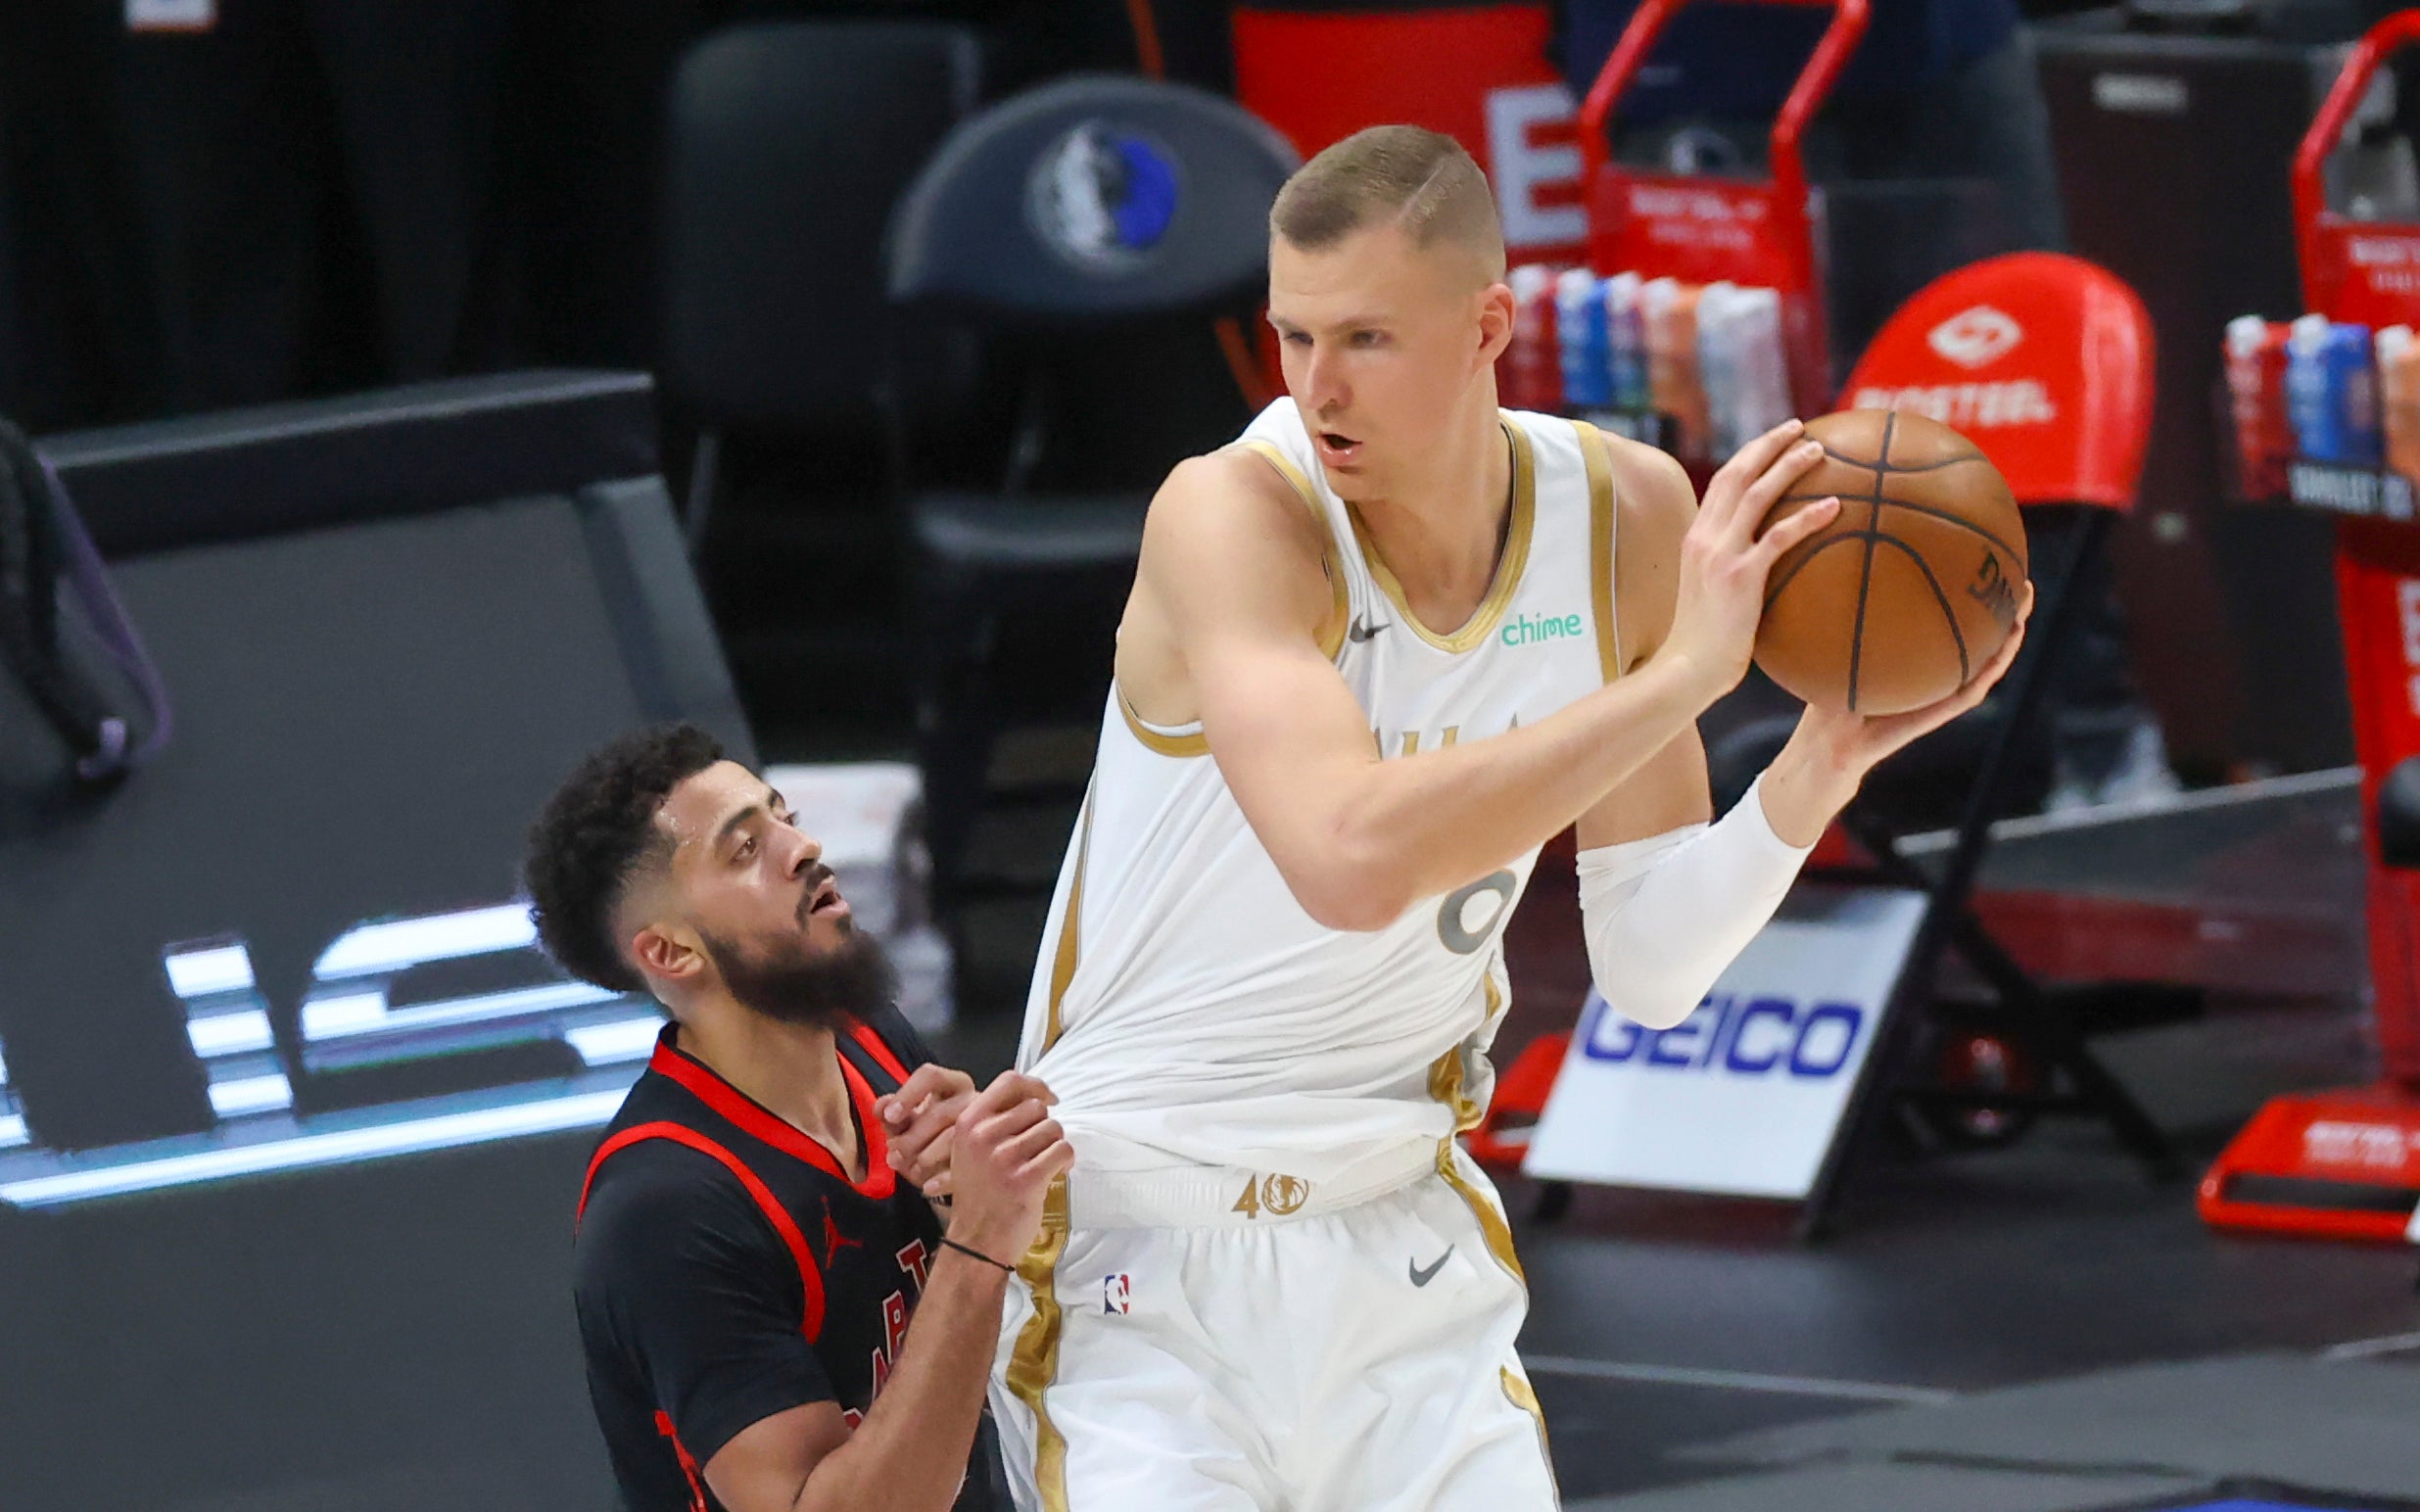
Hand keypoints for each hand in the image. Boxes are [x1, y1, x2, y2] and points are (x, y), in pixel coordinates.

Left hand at [879, 1064, 978, 1199]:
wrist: (957, 1165)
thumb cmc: (929, 1136)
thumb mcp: (908, 1123)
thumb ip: (891, 1113)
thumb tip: (881, 1106)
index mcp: (953, 1084)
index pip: (931, 1076)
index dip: (907, 1095)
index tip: (889, 1117)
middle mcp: (974, 1101)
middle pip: (941, 1113)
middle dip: (912, 1137)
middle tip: (893, 1154)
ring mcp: (987, 1129)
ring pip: (954, 1140)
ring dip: (925, 1157)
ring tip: (909, 1170)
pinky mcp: (991, 1157)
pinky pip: (967, 1167)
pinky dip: (943, 1179)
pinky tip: (928, 1187)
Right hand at [942, 1072, 1072, 1265]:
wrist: (975, 1242)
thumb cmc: (978, 1196)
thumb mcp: (969, 1151)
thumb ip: (994, 1121)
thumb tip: (1037, 1096)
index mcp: (968, 1123)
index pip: (1009, 1082)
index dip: (1035, 1086)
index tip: (1048, 1099)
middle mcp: (984, 1135)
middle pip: (1037, 1108)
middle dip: (1043, 1128)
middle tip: (1036, 1151)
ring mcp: (1005, 1157)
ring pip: (1053, 1129)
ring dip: (1054, 1147)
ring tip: (1042, 1165)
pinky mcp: (1027, 1178)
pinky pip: (1063, 1151)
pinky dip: (1065, 1162)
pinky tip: (1053, 1174)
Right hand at [1662, 420, 1841, 701]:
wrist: (1687, 668)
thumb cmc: (1704, 644)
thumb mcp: (1712, 596)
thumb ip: (1732, 571)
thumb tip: (1770, 567)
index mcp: (1696, 538)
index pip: (1722, 482)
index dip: (1750, 455)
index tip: (1776, 440)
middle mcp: (1704, 537)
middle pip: (1736, 474)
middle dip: (1769, 444)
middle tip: (1801, 428)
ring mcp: (1720, 555)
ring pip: (1756, 494)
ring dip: (1789, 467)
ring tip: (1820, 451)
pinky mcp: (1739, 577)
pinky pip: (1778, 538)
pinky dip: (1807, 518)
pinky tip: (1836, 507)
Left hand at [1791, 582, 2035, 785]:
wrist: (1829, 744)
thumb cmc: (1830, 696)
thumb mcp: (1836, 649)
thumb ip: (1845, 619)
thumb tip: (1836, 570)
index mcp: (1918, 661)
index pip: (1952, 626)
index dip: (1973, 601)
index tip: (1989, 567)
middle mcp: (1935, 677)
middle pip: (1979, 641)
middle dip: (2003, 612)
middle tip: (2022, 581)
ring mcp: (1940, 696)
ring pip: (1987, 665)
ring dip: (2009, 639)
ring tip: (2024, 608)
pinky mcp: (1937, 715)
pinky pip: (1970, 691)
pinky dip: (1990, 670)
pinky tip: (2005, 646)